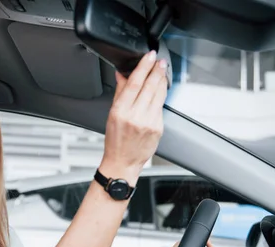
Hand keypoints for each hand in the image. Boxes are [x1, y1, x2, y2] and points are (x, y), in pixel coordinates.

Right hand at [100, 51, 168, 182]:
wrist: (123, 162)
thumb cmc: (115, 140)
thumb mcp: (112, 115)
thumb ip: (120, 92)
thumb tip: (122, 74)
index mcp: (121, 111)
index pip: (134, 83)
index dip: (144, 67)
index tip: (149, 57)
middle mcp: (135, 116)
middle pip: (150, 86)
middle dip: (157, 70)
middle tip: (160, 61)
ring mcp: (149, 122)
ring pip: (159, 95)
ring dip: (162, 80)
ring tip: (162, 71)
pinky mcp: (158, 128)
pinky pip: (161, 107)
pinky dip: (160, 96)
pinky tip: (159, 91)